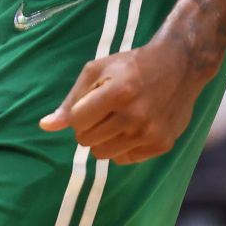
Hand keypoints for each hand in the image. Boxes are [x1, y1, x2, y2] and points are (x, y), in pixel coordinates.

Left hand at [40, 34, 215, 164]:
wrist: (179, 66)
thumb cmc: (131, 66)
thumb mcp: (97, 71)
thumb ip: (71, 101)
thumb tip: (45, 126)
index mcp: (117, 93)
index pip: (76, 122)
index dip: (77, 115)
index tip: (88, 105)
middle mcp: (135, 116)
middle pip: (87, 141)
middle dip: (89, 127)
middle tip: (104, 111)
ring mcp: (150, 133)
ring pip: (103, 154)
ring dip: (103, 139)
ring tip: (117, 120)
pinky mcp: (162, 145)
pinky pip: (124, 159)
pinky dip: (122, 146)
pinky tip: (133, 128)